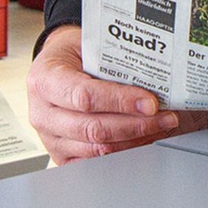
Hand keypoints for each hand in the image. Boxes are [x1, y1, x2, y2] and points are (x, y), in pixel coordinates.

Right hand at [26, 26, 207, 161]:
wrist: (55, 66)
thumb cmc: (72, 54)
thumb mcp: (86, 46)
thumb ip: (111, 62)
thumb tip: (152, 78)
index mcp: (44, 80)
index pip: (84, 97)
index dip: (120, 101)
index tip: (150, 102)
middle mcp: (42, 113)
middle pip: (94, 128)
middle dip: (136, 125)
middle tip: (165, 116)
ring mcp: (50, 138)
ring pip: (98, 149)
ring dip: (136, 140)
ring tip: (160, 126)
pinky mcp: (61, 155)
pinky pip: (96, 161)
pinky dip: (124, 152)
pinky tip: (142, 140)